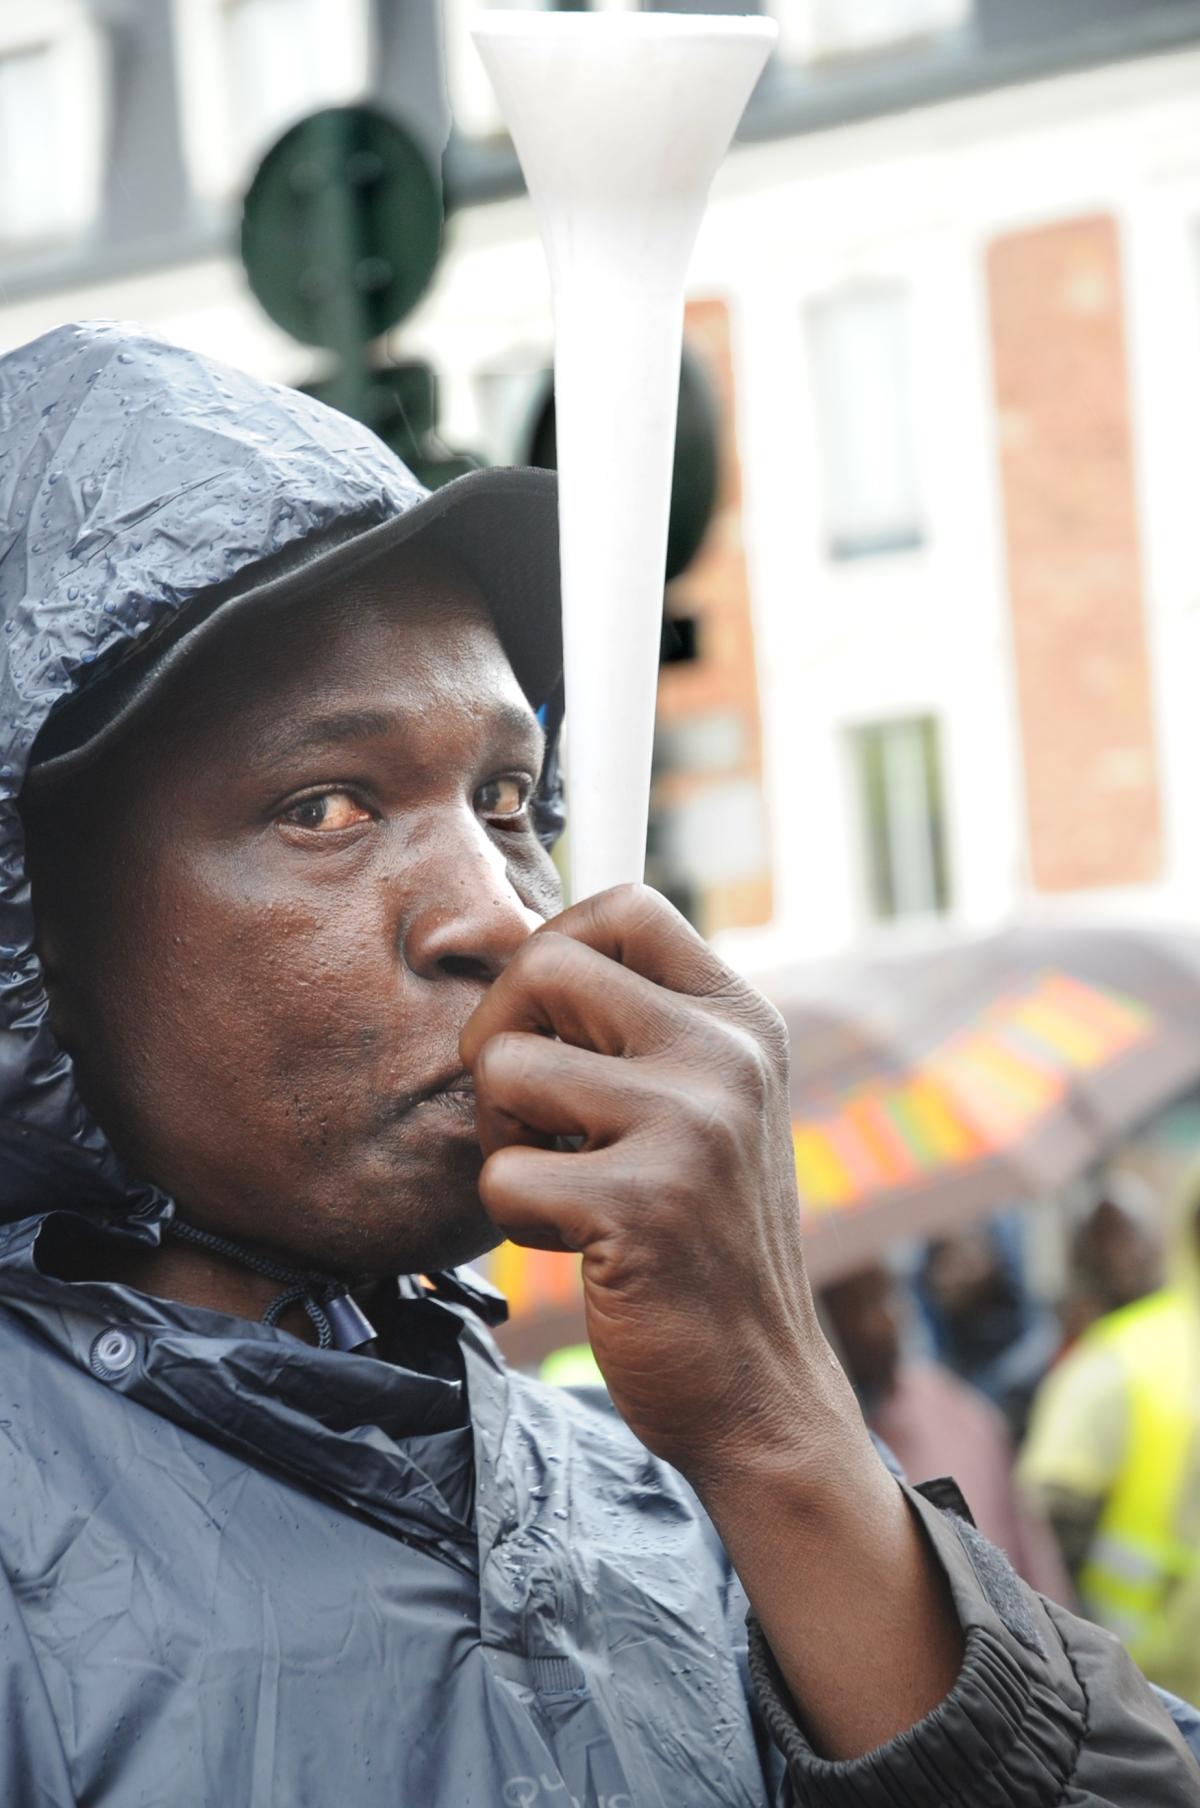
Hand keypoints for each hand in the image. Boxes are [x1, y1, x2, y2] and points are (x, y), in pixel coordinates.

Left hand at [461, 886, 962, 1758]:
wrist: (761, 1393)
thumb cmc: (703, 1244)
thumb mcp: (702, 1111)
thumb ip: (638, 1031)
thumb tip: (523, 948)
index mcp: (740, 1019)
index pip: (623, 904)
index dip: (554, 946)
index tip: (549, 1024)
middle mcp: (727, 1053)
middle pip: (545, 962)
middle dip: (499, 1034)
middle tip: (526, 1113)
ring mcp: (692, 1123)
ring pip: (503, 1067)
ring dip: (502, 1138)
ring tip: (561, 1186)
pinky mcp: (645, 1204)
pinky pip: (501, 1175)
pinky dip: (515, 1221)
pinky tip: (575, 1246)